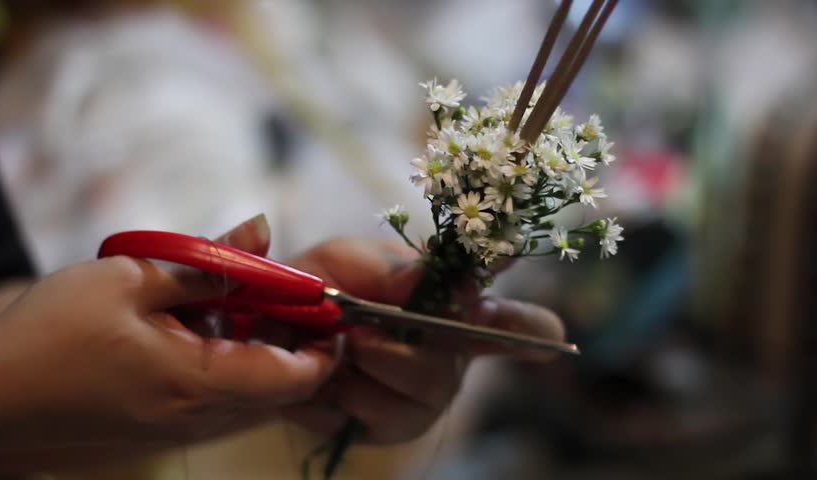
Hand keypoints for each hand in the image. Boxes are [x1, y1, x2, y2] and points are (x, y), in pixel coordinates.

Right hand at [0, 215, 333, 472]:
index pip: (298, 376)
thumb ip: (210, 261)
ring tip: (231, 299)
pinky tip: (197, 324)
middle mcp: (201, 419)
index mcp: (199, 384)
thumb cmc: (51, 334)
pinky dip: (230, 361)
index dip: (325, 339)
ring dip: (261, 346)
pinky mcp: (168, 429)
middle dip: (295, 337)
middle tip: (280, 289)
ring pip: (255, 393)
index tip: (324, 300)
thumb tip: (265, 229)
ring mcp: (184, 430)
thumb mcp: (132, 279)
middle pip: (284, 386)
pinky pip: (223, 399)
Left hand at [278, 237, 565, 442]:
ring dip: (373, 363)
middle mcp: (451, 354)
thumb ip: (400, 268)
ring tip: (339, 347)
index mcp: (452, 306)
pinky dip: (348, 393)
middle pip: (467, 358)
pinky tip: (330, 378)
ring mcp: (425, 395)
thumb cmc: (321, 285)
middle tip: (358, 329)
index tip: (550, 337)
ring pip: (427, 387)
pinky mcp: (391, 426)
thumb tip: (459, 283)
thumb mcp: (350, 259)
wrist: (266, 328)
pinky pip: (383, 416)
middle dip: (409, 341)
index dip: (530, 329)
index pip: (515, 324)